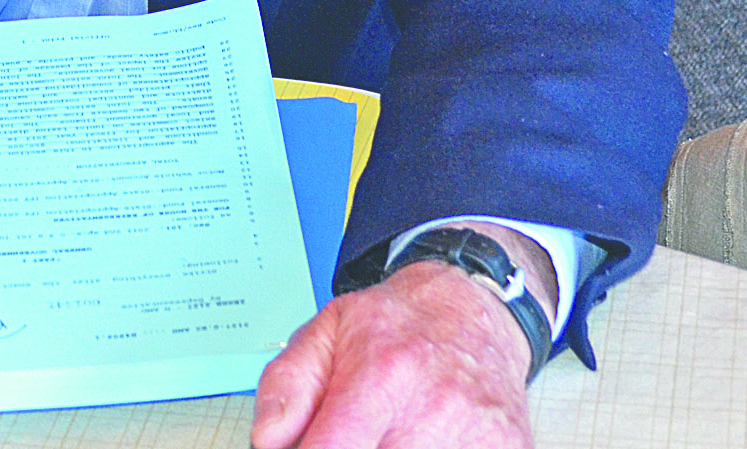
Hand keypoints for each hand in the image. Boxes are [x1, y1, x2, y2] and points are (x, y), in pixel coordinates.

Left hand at [251, 256, 543, 448]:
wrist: (474, 310)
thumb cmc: (397, 325)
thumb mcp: (326, 330)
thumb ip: (286, 385)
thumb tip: (268, 442)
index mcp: (381, 375)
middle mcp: (434, 409)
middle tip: (346, 437)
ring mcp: (478, 437)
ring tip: (384, 435)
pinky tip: (420, 440)